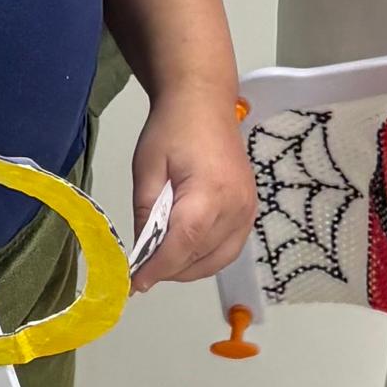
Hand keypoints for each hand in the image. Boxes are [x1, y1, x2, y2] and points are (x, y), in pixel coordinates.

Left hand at [126, 88, 256, 290]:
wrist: (204, 102)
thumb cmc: (172, 129)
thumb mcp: (147, 169)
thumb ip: (146, 212)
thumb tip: (143, 252)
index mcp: (209, 193)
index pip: (182, 246)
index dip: (158, 269)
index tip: (135, 284)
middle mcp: (236, 207)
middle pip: (201, 258)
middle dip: (170, 271)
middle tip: (142, 270)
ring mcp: (248, 210)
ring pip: (218, 260)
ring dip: (188, 268)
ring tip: (161, 262)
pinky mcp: (250, 210)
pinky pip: (229, 248)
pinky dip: (206, 257)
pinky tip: (184, 251)